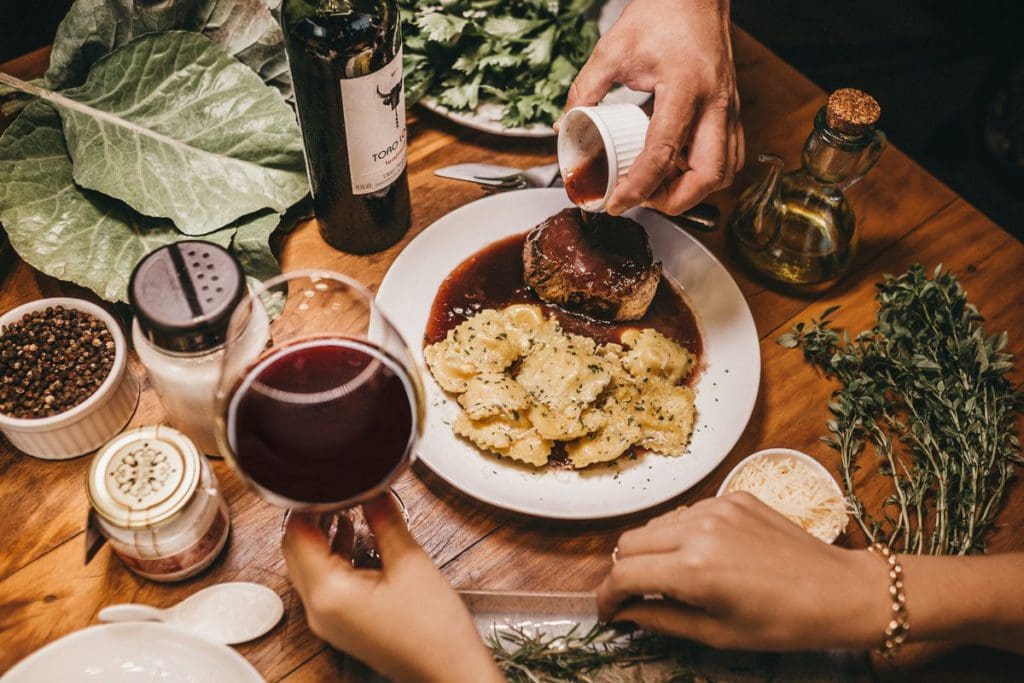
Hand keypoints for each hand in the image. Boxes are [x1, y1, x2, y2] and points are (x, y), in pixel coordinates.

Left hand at [282, 495, 502, 682]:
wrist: (449, 671)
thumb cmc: (433, 628)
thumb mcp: (410, 561)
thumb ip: (384, 519)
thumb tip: (372, 488)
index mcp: (329, 593)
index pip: (296, 534)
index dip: (309, 503)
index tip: (328, 481)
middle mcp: (318, 610)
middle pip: (295, 550)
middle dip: (312, 517)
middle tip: (338, 490)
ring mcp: (327, 620)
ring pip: (308, 566)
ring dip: (322, 536)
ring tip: (347, 507)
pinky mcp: (341, 624)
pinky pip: (323, 583)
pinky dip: (333, 557)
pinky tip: (355, 537)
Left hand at [562, 0, 742, 215]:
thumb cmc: (662, 13)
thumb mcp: (613, 50)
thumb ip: (585, 90)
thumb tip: (564, 126)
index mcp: (684, 88)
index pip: (662, 153)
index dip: (638, 187)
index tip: (617, 202)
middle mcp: (715, 102)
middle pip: (709, 175)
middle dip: (677, 200)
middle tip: (645, 200)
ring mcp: (728, 108)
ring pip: (726, 171)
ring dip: (695, 189)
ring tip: (660, 185)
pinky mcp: (731, 110)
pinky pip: (730, 155)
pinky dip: (706, 172)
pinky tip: (678, 166)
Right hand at [596, 493, 890, 649]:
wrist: (839, 591)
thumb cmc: (781, 624)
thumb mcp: (717, 634)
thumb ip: (661, 620)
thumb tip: (625, 614)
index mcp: (693, 569)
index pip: (625, 575)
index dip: (608, 597)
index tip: (608, 612)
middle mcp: (698, 529)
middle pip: (630, 542)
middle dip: (626, 571)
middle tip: (638, 597)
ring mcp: (716, 507)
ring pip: (656, 524)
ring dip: (652, 551)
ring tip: (673, 577)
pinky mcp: (733, 496)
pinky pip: (687, 513)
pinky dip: (682, 534)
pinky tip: (704, 555)